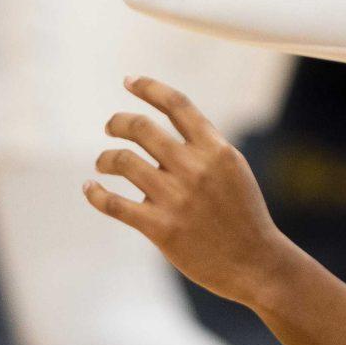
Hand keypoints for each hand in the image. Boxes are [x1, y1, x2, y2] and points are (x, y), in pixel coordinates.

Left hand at [86, 76, 297, 307]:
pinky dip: (95, 193)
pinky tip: (90, 188)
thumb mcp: (233, 169)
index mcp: (216, 149)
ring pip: (122, 161)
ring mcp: (175, 197)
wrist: (255, 262)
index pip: (176, 104)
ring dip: (106, 158)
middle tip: (110, 126)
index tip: (129, 81)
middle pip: (141, 128)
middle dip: (118, 122)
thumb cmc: (244, 215)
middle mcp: (193, 167)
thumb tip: (166, 128)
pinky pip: (114, 203)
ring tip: (103, 163)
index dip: (148, 87)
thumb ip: (204, 147)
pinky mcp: (159, 228)